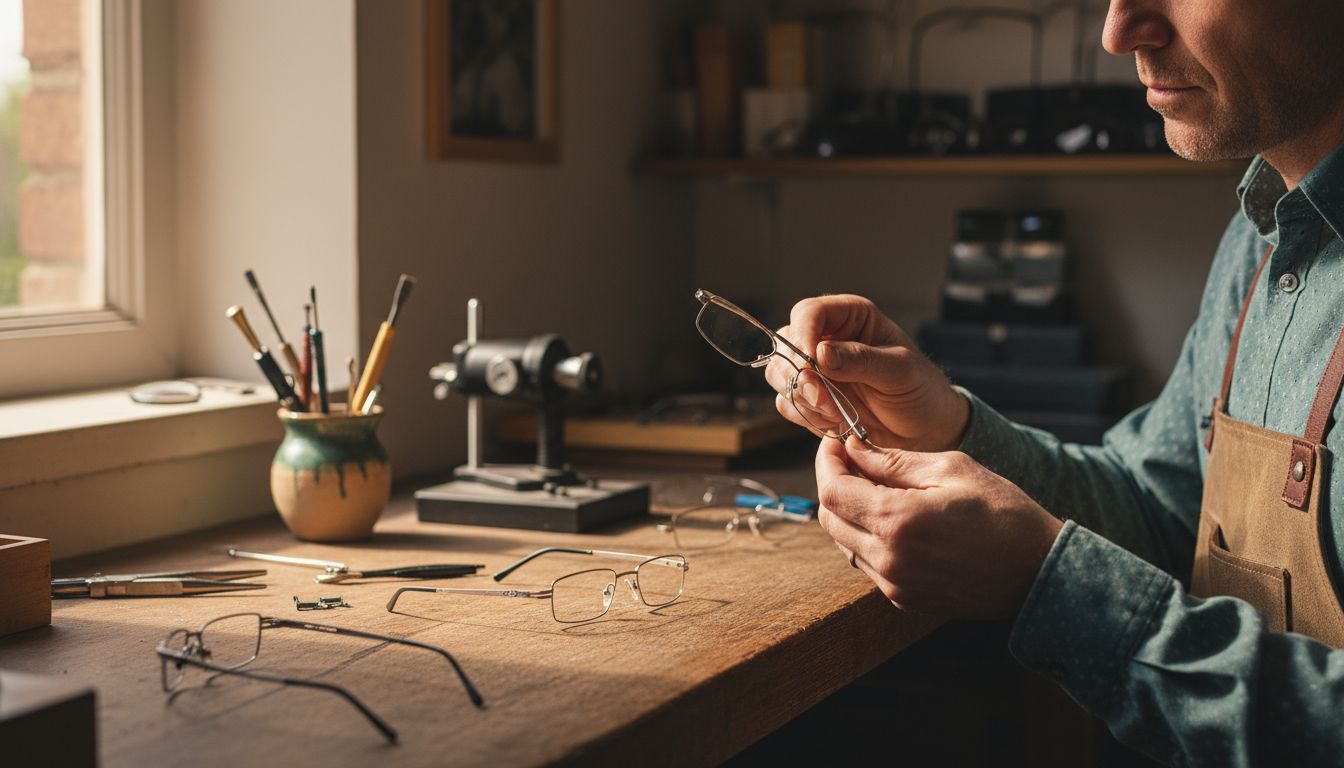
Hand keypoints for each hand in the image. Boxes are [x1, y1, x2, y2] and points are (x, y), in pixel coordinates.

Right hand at [764, 294, 968, 451]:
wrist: (925, 431)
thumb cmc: (921, 391)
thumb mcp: (901, 371)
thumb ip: (862, 360)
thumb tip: (821, 353)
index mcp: (852, 318)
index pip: (810, 312)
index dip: (803, 334)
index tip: (811, 362)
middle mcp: (828, 339)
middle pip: (785, 344)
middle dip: (799, 374)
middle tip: (824, 399)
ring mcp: (816, 370)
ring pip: (779, 374)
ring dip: (802, 398)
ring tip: (835, 414)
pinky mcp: (811, 398)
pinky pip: (787, 403)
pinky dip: (804, 416)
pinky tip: (833, 422)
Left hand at [815, 436, 1063, 618]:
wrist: (1040, 571)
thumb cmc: (1003, 512)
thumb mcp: (951, 469)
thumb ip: (892, 461)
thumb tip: (853, 450)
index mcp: (896, 521)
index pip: (832, 490)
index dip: (827, 461)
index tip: (834, 443)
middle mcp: (887, 559)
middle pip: (830, 518)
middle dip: (834, 484)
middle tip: (852, 461)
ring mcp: (894, 584)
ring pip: (845, 542)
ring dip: (850, 512)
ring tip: (876, 487)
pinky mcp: (904, 599)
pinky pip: (868, 564)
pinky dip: (869, 538)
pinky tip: (896, 519)